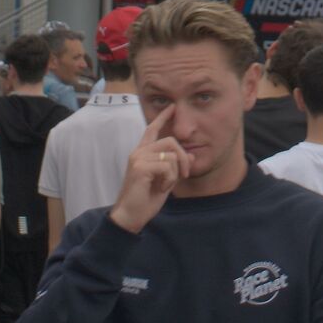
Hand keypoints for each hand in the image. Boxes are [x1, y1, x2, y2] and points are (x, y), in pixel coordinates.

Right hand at [108, 106, 186, 233]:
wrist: (130, 216)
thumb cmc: (145, 200)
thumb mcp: (166, 181)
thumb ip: (175, 166)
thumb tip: (191, 154)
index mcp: (142, 153)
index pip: (152, 129)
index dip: (163, 118)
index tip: (172, 107)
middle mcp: (139, 152)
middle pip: (171, 141)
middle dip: (183, 158)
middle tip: (185, 174)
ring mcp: (138, 158)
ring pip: (171, 154)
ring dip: (175, 173)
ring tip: (165, 185)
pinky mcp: (141, 167)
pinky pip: (168, 166)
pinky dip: (170, 180)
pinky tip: (160, 189)